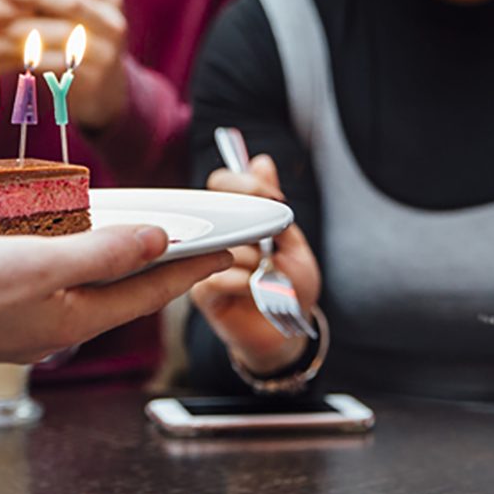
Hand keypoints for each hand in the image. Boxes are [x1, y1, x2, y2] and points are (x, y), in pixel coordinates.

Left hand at [0, 0, 127, 129]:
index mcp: (107, 0)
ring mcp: (104, 53)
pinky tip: (3, 51)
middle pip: (70, 2)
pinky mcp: (90, 80)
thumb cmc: (82, 46)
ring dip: (23, 27)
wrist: (109, 96)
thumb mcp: (82, 16)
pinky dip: (26, 57)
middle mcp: (111, 23)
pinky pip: (52, 64)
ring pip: (58, 34)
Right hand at [0, 224, 231, 367]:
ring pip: (86, 290)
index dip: (192, 265)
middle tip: (194, 242)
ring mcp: (23, 323)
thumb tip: (158, 241)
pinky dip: (73, 264)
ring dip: (117, 264)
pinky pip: (51, 285)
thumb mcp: (37, 263)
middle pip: (123, 293)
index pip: (150, 290)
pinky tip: (64, 247)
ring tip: (139, 239)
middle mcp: (54, 326)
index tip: (229, 247)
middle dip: (161, 267)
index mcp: (74, 318)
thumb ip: (100, 254)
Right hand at [189, 154, 321, 374]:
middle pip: (215, 208)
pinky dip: (246, 282)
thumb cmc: (288, 287)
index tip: (275, 198)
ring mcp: (202, 264)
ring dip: (256, 261)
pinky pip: (219, 276)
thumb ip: (274, 205)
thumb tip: (261, 162)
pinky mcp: (201, 292)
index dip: (245, 183)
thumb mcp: (292, 242)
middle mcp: (213, 238)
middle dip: (254, 226)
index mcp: (233, 220)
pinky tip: (255, 291)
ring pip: (225, 245)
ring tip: (266, 276)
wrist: (287, 332)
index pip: (222, 183)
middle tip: (271, 244)